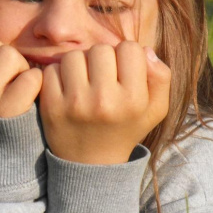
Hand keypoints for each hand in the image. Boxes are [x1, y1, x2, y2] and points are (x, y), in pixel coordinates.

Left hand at [39, 42, 170, 163]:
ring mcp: (76, 104)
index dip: (127, 57)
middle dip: (102, 60)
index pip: (130, 48)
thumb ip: (161, 77)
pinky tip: (67, 90)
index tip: (122, 73)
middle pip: (101, 49)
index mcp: (133, 99)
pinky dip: (58, 76)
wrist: (91, 164)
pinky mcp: (52, 107)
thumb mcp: (155, 109)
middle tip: (101, 78)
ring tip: (84, 82)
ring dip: (78, 65)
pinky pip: (51, 70)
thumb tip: (145, 51)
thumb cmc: (125, 128)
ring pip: (74, 56)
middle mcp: (105, 101)